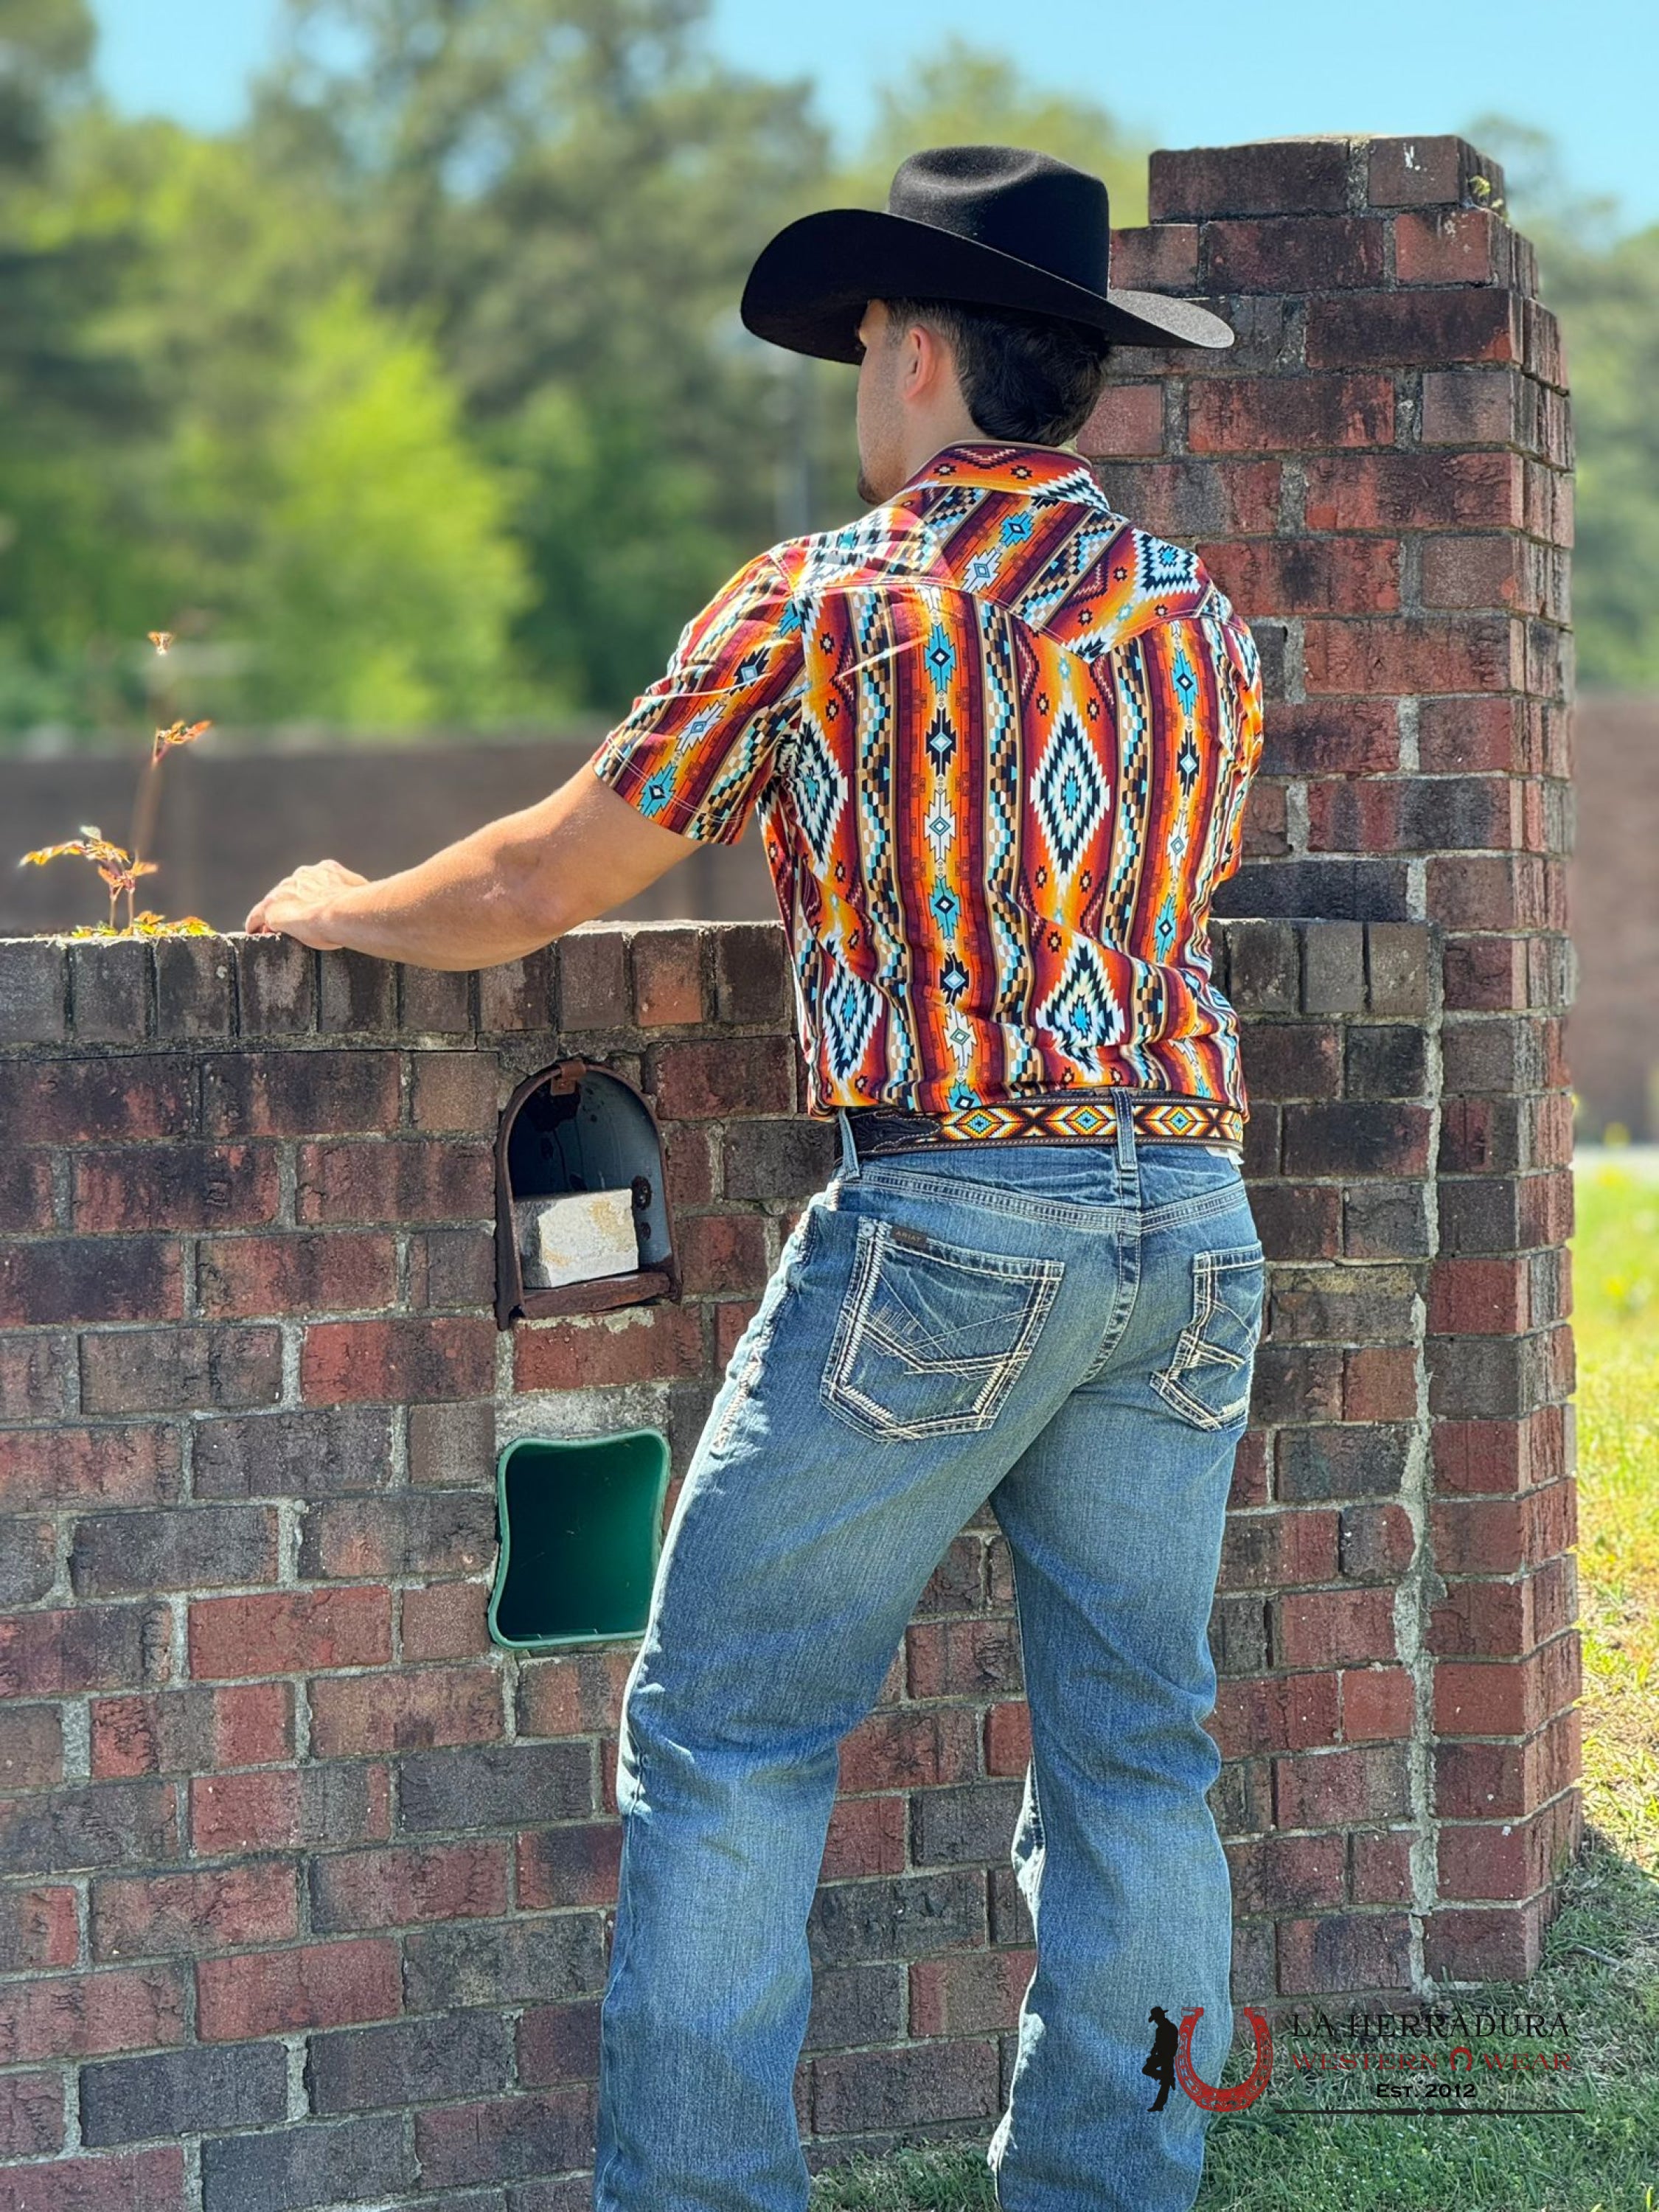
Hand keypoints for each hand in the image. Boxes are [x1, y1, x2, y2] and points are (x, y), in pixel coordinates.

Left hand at [245, 859, 369, 948]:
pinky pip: (258, 916)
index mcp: (327, 871)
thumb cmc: (359, 907)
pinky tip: (253, 933)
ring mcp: (285, 891)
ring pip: (276, 902)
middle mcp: (303, 876)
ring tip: (273, 931)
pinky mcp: (271, 908)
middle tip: (298, 923)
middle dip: (294, 904)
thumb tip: (371, 900)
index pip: (315, 882)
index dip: (314, 896)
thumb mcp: (364, 896)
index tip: (316, 907)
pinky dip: (255, 924)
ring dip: (276, 915)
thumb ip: (360, 895)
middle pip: (293, 890)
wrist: (343, 913)